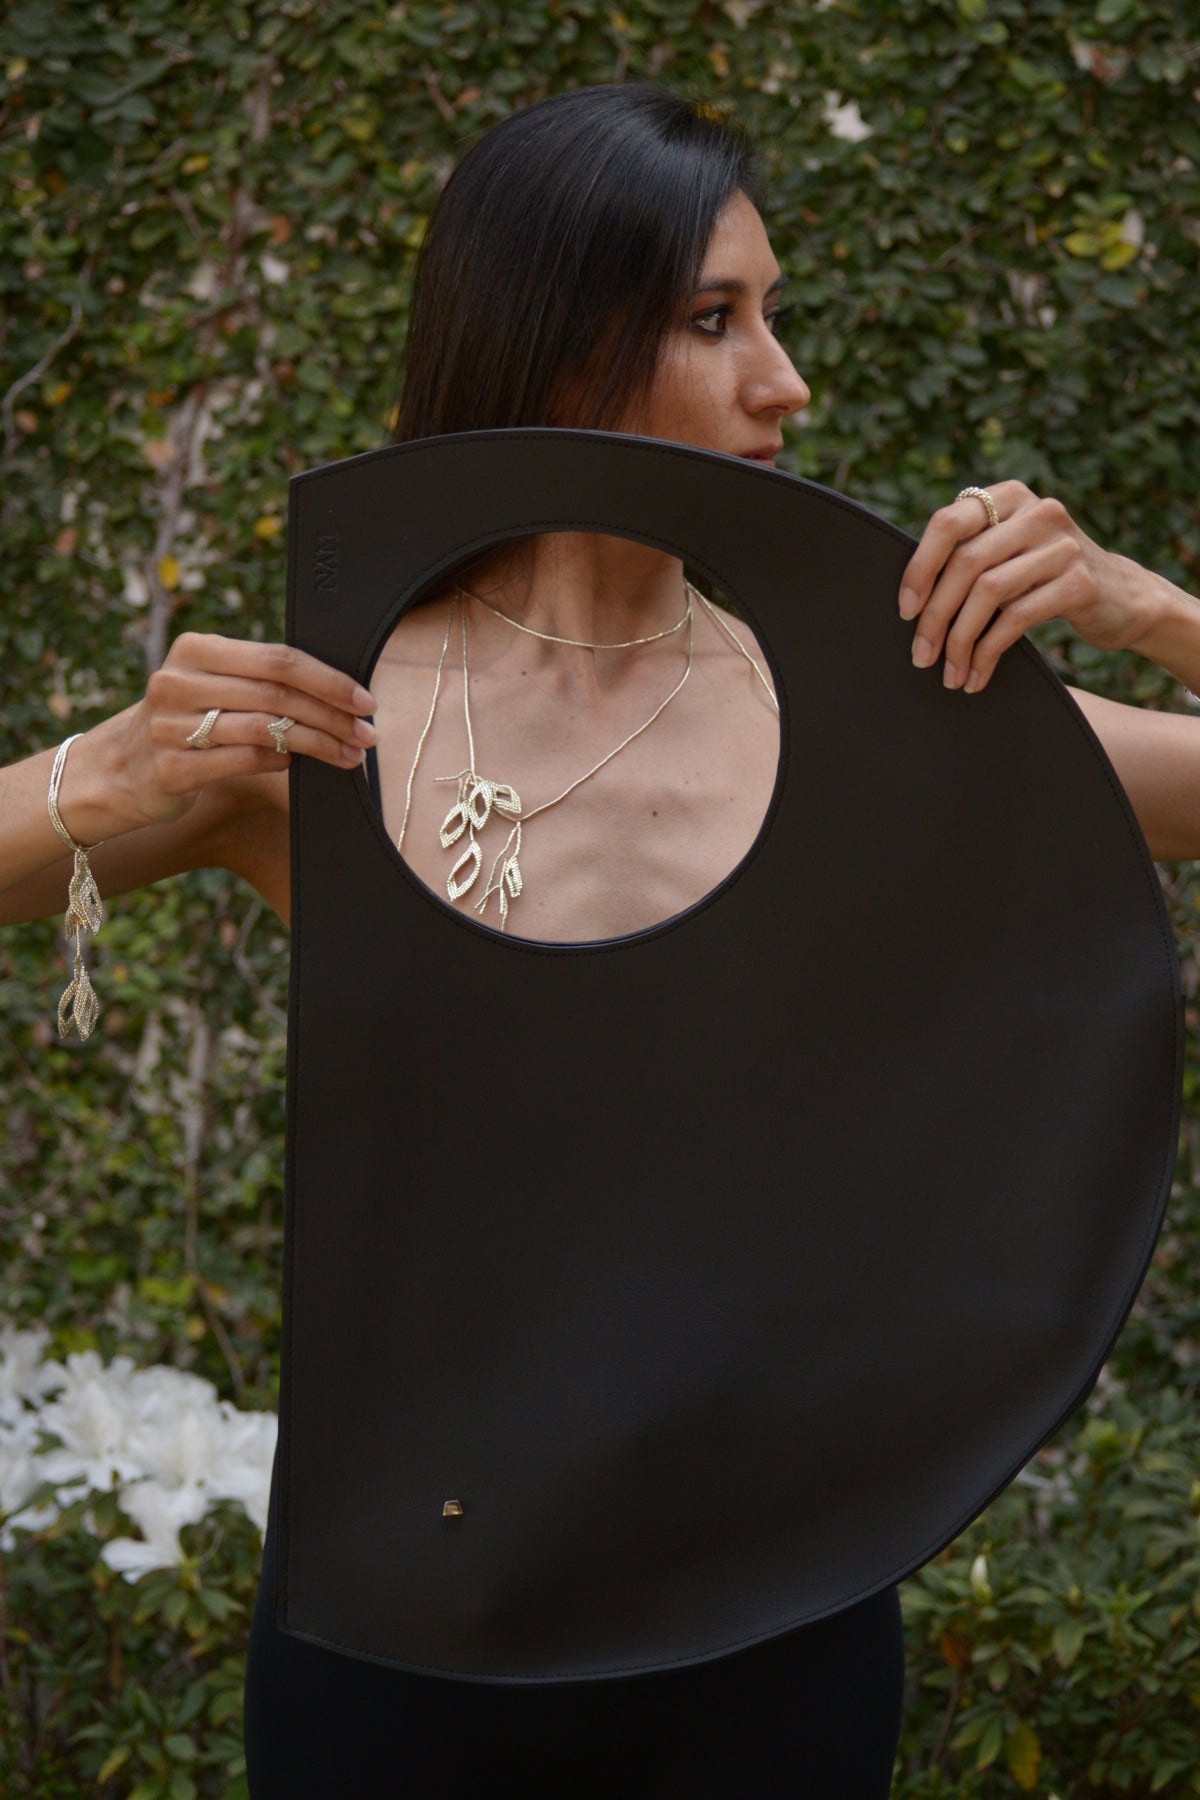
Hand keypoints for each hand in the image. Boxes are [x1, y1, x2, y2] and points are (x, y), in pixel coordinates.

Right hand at [114, 632, 377, 826]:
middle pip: (276, 694)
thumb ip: (264, 681)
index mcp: (195, 650)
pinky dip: (281, 763)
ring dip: (317, 743)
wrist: (120, 769)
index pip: (278, 659)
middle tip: (367, 734)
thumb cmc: (189, 722)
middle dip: (332, 715)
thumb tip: (343, 692)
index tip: (365, 700)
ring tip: (349, 754)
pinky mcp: (170, 768)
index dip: (328, 679)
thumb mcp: (216, 687)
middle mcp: (178, 682)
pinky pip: (243, 762)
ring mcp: (169, 726)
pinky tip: (300, 765)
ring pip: (264, 730)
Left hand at [897, 481, 1153, 693]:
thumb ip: (969, 554)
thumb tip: (908, 599)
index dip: (919, 568)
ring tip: (949, 674)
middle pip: (966, 562)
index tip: (905, 611)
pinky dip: (988, 652)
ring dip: (959, 641)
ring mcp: (1062, 545)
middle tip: (921, 655)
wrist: (1123, 597)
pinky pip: (1017, 618)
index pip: (948, 523)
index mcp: (1009, 497)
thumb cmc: (1045, 580)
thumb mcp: (1009, 553)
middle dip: (935, 616)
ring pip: (988, 592)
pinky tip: (977, 675)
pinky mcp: (1080, 582)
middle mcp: (1038, 512)